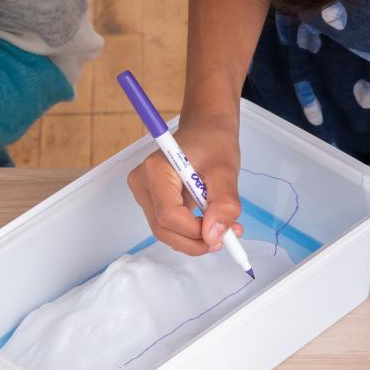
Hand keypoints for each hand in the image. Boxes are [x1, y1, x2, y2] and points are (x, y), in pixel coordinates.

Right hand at [125, 110, 243, 255]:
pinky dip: (191, 232)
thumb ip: (223, 204)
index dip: (195, 232)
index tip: (222, 234)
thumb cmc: (213, 141)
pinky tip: (212, 223)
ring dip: (195, 239)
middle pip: (163, 228)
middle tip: (226, 238)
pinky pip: (169, 226)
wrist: (206, 128)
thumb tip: (213, 236)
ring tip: (225, 229)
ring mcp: (145, 193)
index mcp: (156, 170)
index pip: (168, 215)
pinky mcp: (152, 200)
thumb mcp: (226, 171)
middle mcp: (143, 183)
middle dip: (195, 241)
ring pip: (165, 231)